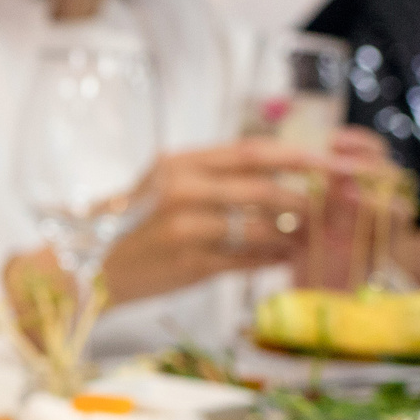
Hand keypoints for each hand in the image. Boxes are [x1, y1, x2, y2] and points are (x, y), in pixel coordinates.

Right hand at [5, 135, 389, 318]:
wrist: (84, 267)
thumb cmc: (130, 226)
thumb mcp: (164, 187)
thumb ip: (212, 178)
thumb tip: (273, 174)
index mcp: (179, 164)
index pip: (251, 151)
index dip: (298, 155)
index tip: (335, 160)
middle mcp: (181, 190)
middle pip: (262, 187)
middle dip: (307, 195)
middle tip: (335, 202)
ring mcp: (185, 229)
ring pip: (259, 227)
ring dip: (293, 231)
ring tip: (311, 234)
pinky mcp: (189, 266)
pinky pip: (246, 260)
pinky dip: (270, 257)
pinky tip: (283, 257)